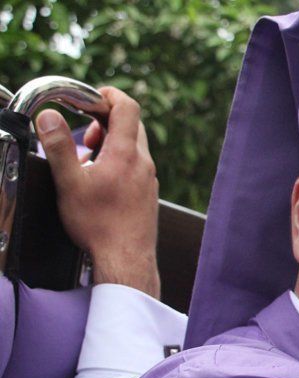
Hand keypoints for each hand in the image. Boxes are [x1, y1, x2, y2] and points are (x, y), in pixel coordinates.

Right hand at [35, 87, 160, 298]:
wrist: (126, 260)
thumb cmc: (99, 225)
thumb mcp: (69, 183)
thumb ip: (58, 147)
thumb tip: (48, 116)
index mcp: (126, 154)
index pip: (128, 107)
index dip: (109, 96)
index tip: (91, 98)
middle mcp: (144, 163)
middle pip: (131, 125)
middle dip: (105, 121)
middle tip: (83, 136)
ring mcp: (149, 179)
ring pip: (134, 147)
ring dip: (110, 143)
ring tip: (87, 160)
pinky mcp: (149, 194)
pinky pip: (136, 167)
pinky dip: (118, 162)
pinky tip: (100, 181)